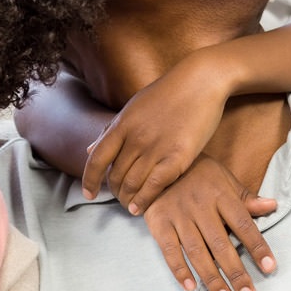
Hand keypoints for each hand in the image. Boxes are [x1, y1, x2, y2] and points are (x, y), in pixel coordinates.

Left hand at [82, 53, 228, 212]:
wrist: (202, 81)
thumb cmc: (168, 93)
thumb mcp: (134, 107)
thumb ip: (111, 129)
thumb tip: (89, 148)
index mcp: (122, 124)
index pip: (97, 158)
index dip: (89, 179)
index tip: (88, 194)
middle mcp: (135, 138)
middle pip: (115, 175)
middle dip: (113, 192)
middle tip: (119, 198)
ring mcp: (156, 148)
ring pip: (132, 184)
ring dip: (127, 200)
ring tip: (129, 206)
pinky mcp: (178, 157)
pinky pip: (154, 186)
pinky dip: (144, 201)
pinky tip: (140, 209)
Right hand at [139, 155, 278, 290]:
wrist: (157, 158)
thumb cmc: (197, 172)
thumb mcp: (224, 177)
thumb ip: (246, 197)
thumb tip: (273, 205)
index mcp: (220, 195)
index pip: (244, 225)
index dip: (257, 247)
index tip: (270, 267)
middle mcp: (200, 206)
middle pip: (221, 245)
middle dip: (236, 273)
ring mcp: (178, 215)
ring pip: (197, 252)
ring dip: (212, 278)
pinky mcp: (158, 223)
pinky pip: (170, 251)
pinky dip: (180, 270)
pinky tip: (191, 287)